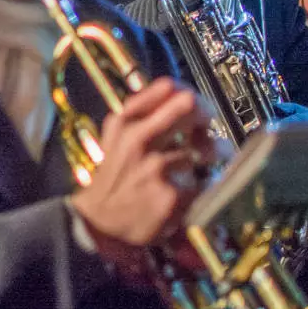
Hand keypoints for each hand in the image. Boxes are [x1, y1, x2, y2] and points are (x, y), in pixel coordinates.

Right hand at [72, 77, 214, 278]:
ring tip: (202, 164)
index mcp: (123, 121)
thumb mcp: (116, 137)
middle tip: (205, 131)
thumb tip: (173, 87)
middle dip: (206, 116)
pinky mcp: (172, 195)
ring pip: (203, 149)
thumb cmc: (115, 176)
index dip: (189, 95)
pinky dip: (202, 185)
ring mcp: (155, 167)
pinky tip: (189, 189)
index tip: (193, 106)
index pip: (167, 88)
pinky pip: (204, 181)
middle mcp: (137, 138)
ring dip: (207, 158)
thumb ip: (141, 112)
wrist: (100, 221)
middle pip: (190, 106)